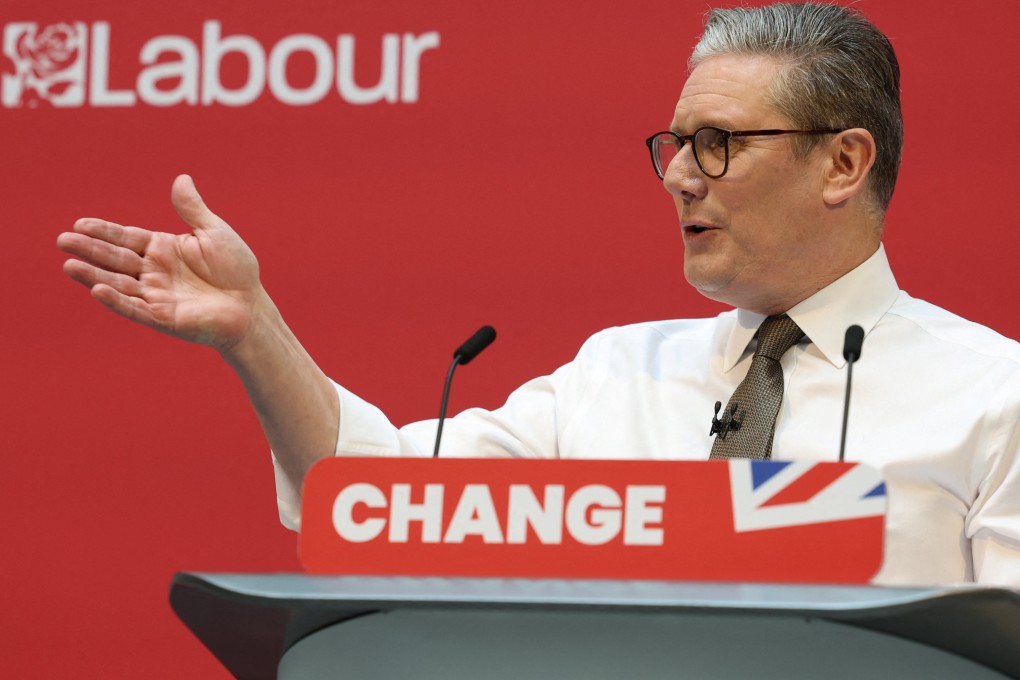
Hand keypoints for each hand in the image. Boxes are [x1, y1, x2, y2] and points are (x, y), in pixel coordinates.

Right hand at [57, 174, 261, 351]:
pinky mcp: (163, 318)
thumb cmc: (236, 270)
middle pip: (116, 259)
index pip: (127, 238)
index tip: (80, 223)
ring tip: (68, 266)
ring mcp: (156, 296)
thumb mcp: (214, 233)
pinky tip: (97, 290)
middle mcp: (154, 272)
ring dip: (94, 276)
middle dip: (90, 250)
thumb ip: (193, 209)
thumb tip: (181, 178)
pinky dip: (117, 301)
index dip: (104, 231)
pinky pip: (136, 308)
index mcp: (163, 249)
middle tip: (63, 240)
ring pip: (119, 284)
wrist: (251, 306)